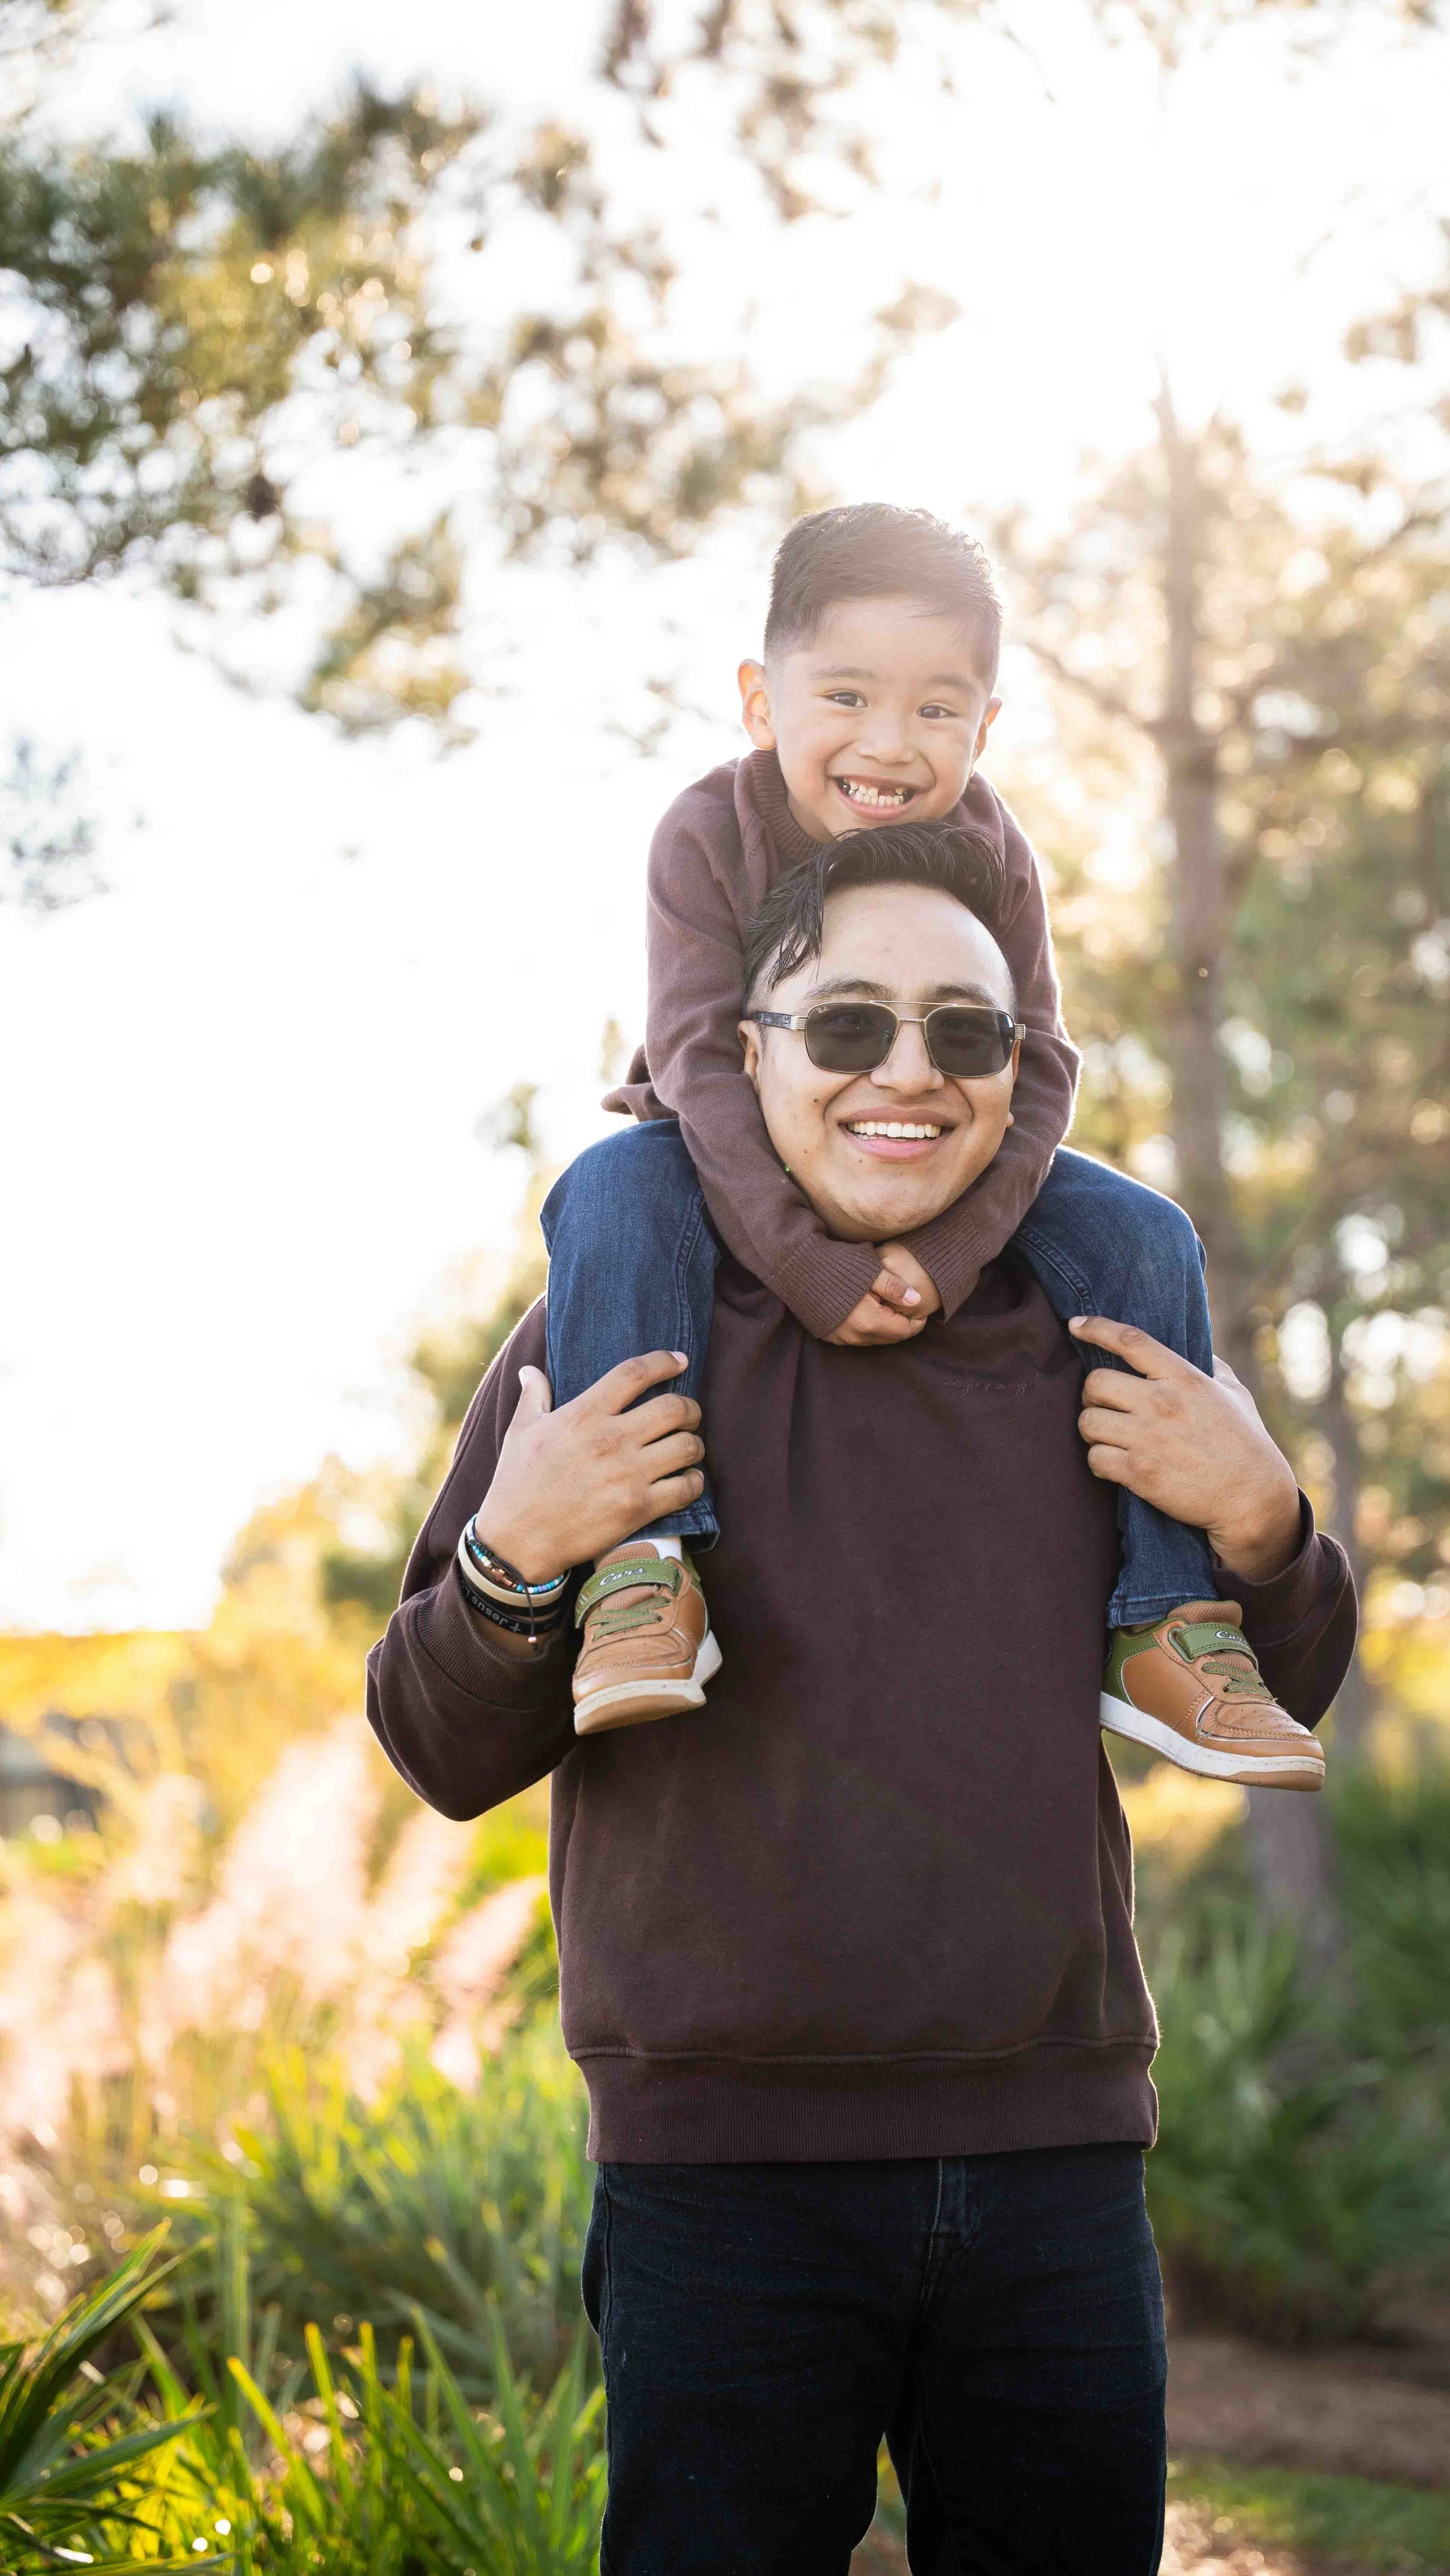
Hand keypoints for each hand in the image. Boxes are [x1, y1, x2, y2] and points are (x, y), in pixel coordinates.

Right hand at [473, 1354, 705, 1583]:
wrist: (517, 1541)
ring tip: (689, 1448)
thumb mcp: (520, 1431)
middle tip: (689, 1415)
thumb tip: (530, 1370)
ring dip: (695, 1445)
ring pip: (687, 1446)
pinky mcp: (638, 1508)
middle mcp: (610, 1439)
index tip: (680, 1362)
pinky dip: (695, 1482)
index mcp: (583, 1414)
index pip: (635, 1374)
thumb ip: (533, 1396)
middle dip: (690, 1408)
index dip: (664, 1362)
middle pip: (674, 1408)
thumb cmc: (516, 1483)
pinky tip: (688, 1481)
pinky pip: (686, 1488)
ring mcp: (627, 1475)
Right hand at [826, 1246, 939, 1347]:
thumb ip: (895, 1287)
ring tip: (889, 1306)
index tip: (922, 1309)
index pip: (903, 1331)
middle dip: (901, 1324)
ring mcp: (840, 1337)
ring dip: (884, 1326)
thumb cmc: (836, 1263)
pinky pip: (856, 1337)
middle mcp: (854, 1336)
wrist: (796, 1266)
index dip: (917, 1321)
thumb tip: (917, 1300)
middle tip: (908, 1307)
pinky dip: (868, 1327)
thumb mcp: (870, 1270)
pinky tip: (868, 1310)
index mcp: (868, 1322)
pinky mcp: (828, 1334)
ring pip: (873, 1339)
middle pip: (889, 1337)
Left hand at [1068, 1316, 1301, 1583]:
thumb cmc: (1246, 1443)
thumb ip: (1211, 1368)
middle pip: (1096, 1382)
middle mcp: (1162, 1403)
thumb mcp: (1235, 1394)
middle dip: (1091, 1394)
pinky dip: (1098, 1461)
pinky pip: (1094, 1458)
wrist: (1252, 1498)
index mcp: (1185, 1378)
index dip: (1096, 1328)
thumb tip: (1198, 1348)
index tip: (1076, 1325)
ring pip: (1088, 1421)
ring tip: (1107, 1435)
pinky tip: (1112, 1463)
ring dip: (1092, 1429)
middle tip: (1102, 1405)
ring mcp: (1148, 1438)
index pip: (1130, 1341)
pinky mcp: (1139, 1473)